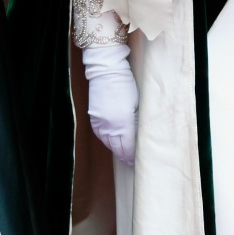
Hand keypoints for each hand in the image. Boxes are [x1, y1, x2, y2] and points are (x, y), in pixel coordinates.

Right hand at [82, 42, 138, 165]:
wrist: (106, 71)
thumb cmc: (126, 85)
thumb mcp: (137, 104)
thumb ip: (137, 122)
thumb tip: (140, 135)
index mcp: (124, 124)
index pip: (129, 147)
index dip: (134, 156)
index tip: (138, 161)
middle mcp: (110, 127)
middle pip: (118, 149)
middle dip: (125, 156)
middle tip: (131, 163)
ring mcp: (100, 123)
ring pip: (108, 143)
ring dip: (116, 150)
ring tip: (123, 155)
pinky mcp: (94, 118)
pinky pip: (100, 135)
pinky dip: (107, 141)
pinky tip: (111, 142)